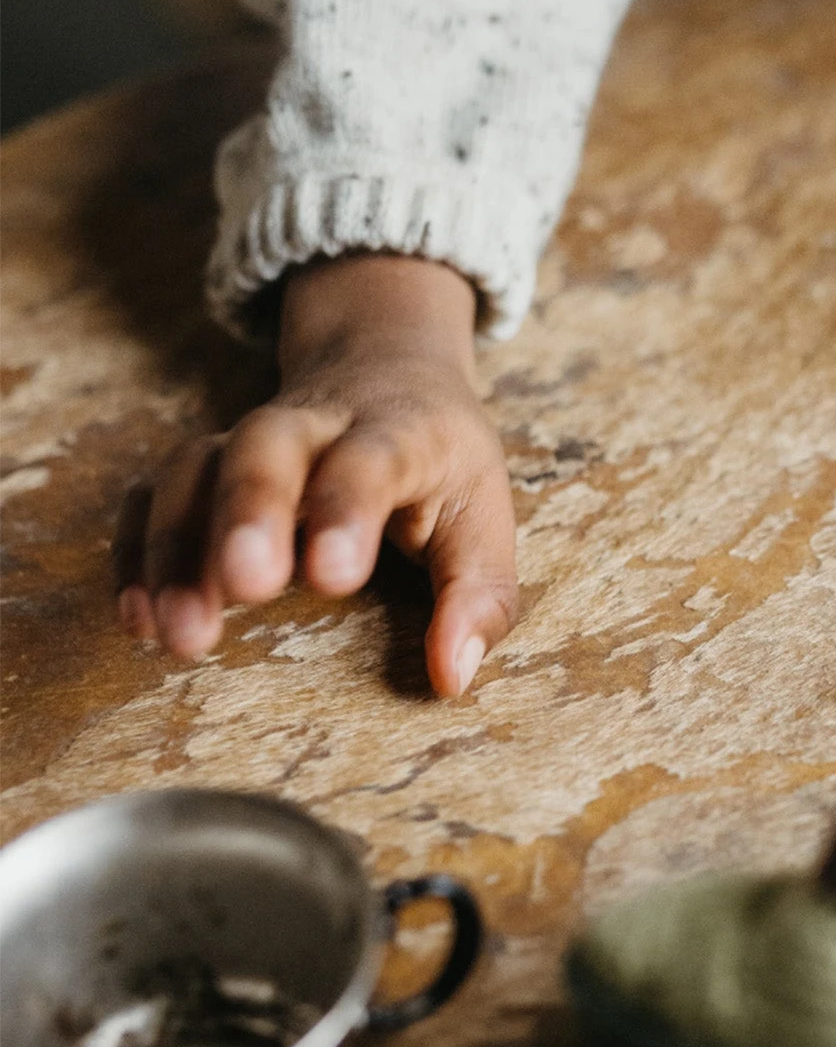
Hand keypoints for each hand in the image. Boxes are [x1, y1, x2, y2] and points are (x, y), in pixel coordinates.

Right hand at [114, 254, 515, 696]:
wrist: (388, 370)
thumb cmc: (442, 461)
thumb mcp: (486, 515)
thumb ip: (478, 596)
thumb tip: (452, 676)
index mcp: (401, 432)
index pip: (372, 457)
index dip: (348, 508)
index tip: (334, 575)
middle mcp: (317, 426)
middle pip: (267, 445)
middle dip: (250, 511)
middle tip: (245, 586)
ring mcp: (251, 438)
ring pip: (198, 468)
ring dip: (179, 549)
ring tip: (180, 634)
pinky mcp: (206, 466)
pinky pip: (154, 494)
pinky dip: (139, 551)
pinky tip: (139, 618)